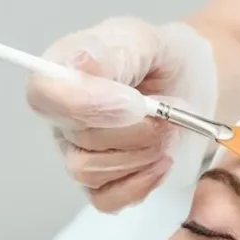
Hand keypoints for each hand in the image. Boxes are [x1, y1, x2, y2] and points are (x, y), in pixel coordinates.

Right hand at [27, 17, 217, 211]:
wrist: (195, 87)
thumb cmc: (163, 61)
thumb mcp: (142, 40)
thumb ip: (110, 53)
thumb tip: (81, 70)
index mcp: (61, 73)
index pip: (44, 96)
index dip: (88, 105)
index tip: (137, 103)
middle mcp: (62, 117)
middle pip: (78, 140)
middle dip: (134, 132)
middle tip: (168, 117)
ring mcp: (79, 153)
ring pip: (90, 173)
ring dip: (140, 157)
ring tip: (168, 134)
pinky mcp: (102, 183)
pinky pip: (107, 199)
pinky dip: (140, 184)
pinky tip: (161, 162)